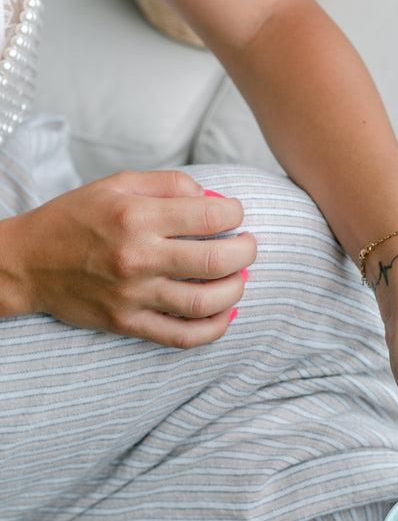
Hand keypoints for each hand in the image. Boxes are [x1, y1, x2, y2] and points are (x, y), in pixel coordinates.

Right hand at [3, 171, 255, 345]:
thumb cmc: (74, 218)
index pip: (210, 214)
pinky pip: (182, 336)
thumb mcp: (115, 183)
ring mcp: (133, 294)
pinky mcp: (127, 323)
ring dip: (236, 289)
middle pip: (217, 260)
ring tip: (238, 278)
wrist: (26, 262)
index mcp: (137, 216)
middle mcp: (137, 256)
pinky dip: (213, 329)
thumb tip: (210, 196)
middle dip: (246, 252)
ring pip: (206, 302)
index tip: (235, 214)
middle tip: (248, 246)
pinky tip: (224, 315)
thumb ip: (167, 184)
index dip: (235, 213)